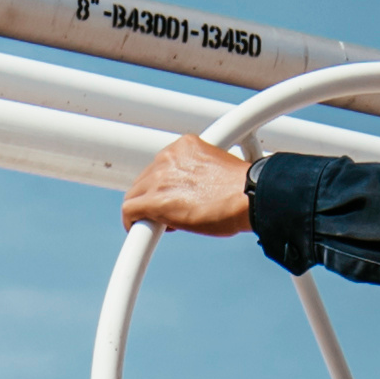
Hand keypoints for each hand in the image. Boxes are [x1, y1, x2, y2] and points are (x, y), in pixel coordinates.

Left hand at [123, 139, 257, 238]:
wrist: (250, 196)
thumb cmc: (243, 189)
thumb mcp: (217, 170)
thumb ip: (198, 176)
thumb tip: (194, 195)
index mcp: (184, 146)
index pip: (162, 166)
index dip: (164, 185)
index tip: (173, 196)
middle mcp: (169, 157)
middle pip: (145, 180)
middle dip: (153, 198)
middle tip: (169, 215)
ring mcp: (160, 177)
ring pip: (135, 195)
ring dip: (145, 211)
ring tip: (162, 225)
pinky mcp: (155, 200)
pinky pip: (129, 211)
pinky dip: (132, 223)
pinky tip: (143, 232)